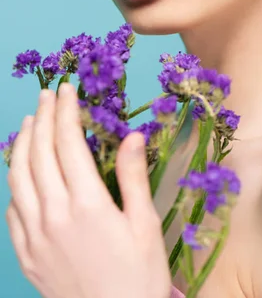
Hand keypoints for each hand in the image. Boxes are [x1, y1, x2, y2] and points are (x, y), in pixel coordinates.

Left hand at [5, 82, 171, 297]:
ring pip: (18, 178)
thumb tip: (132, 135)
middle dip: (42, 118)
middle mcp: (54, 215)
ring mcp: (34, 236)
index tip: (66, 89)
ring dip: (22, 144)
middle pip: (39, 153)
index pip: (68, 144)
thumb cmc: (140, 276)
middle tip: (47, 95)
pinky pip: (12, 210)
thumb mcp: (145, 225)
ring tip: (30, 122)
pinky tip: (22, 172)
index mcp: (87, 204)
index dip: (65, 112)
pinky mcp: (26, 255)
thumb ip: (133, 177)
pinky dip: (14, 182)